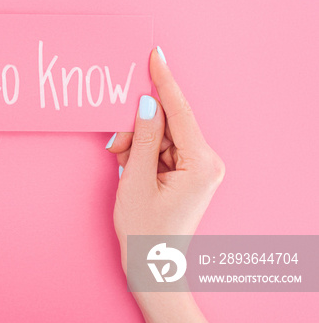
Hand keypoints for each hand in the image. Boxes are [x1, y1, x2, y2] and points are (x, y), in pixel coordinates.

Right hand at [107, 47, 225, 322]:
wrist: (153, 267)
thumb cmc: (145, 232)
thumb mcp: (135, 180)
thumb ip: (142, 138)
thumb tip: (147, 105)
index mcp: (201, 163)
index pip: (181, 111)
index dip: (165, 81)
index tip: (156, 55)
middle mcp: (207, 162)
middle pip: (169, 124)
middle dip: (139, 128)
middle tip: (115, 145)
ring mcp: (200, 168)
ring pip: (163, 135)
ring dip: (138, 143)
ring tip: (120, 163)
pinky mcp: (190, 173)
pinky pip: (163, 149)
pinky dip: (143, 153)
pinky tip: (129, 166)